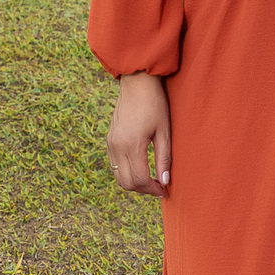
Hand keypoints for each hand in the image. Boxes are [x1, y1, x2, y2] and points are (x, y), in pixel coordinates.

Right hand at [107, 73, 170, 196]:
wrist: (137, 83)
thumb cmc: (155, 104)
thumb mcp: (164, 132)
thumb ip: (164, 159)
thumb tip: (166, 182)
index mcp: (131, 145)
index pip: (140, 179)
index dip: (153, 190)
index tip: (164, 191)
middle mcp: (117, 147)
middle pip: (126, 183)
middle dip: (143, 190)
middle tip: (159, 187)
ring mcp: (110, 144)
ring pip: (118, 177)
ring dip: (134, 183)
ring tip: (151, 180)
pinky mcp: (109, 140)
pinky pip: (114, 165)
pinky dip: (126, 173)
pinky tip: (141, 168)